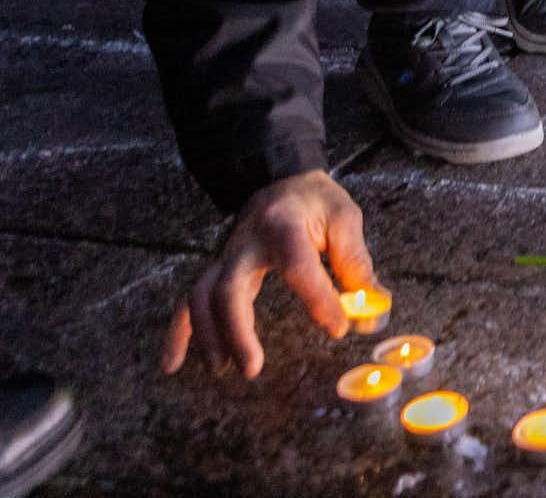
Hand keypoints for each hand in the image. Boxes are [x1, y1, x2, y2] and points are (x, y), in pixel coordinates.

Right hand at [163, 171, 375, 379]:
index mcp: (282, 226)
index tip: (339, 328)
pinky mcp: (216, 270)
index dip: (319, 300)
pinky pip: (188, 301)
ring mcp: (225, 257)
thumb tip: (373, 304)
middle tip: (252, 368)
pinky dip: (177, 333)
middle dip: (237, 331)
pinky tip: (172, 364)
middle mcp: (245, 243)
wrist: (278, 177)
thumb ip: (355, 260)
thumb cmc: (314, 201)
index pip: (297, 267)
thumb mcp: (343, 217)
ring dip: (207, 335)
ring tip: (222, 369)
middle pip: (229, 288)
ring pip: (202, 296)